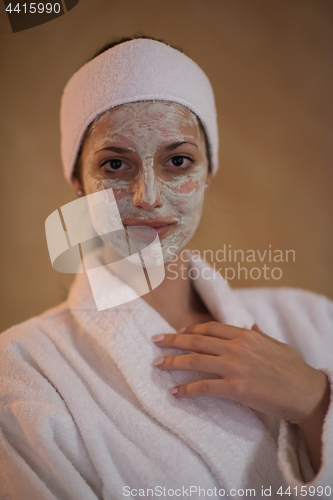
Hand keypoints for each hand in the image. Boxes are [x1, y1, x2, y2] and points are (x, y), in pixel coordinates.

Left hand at [151, 322, 328, 425]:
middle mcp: (236, 347)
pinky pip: (203, 387)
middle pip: (197, 340)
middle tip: (156, 340)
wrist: (307, 393)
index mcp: (245, 335)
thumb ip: (260, 335)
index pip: (210, 327)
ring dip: (172, 362)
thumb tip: (251, 325)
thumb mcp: (276, 345)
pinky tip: (175, 392)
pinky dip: (186, 389)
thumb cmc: (294, 370)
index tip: (178, 332)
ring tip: (157, 365)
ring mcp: (234, 366)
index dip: (191, 329)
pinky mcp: (235, 388)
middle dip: (173, 340)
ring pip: (195, 361)